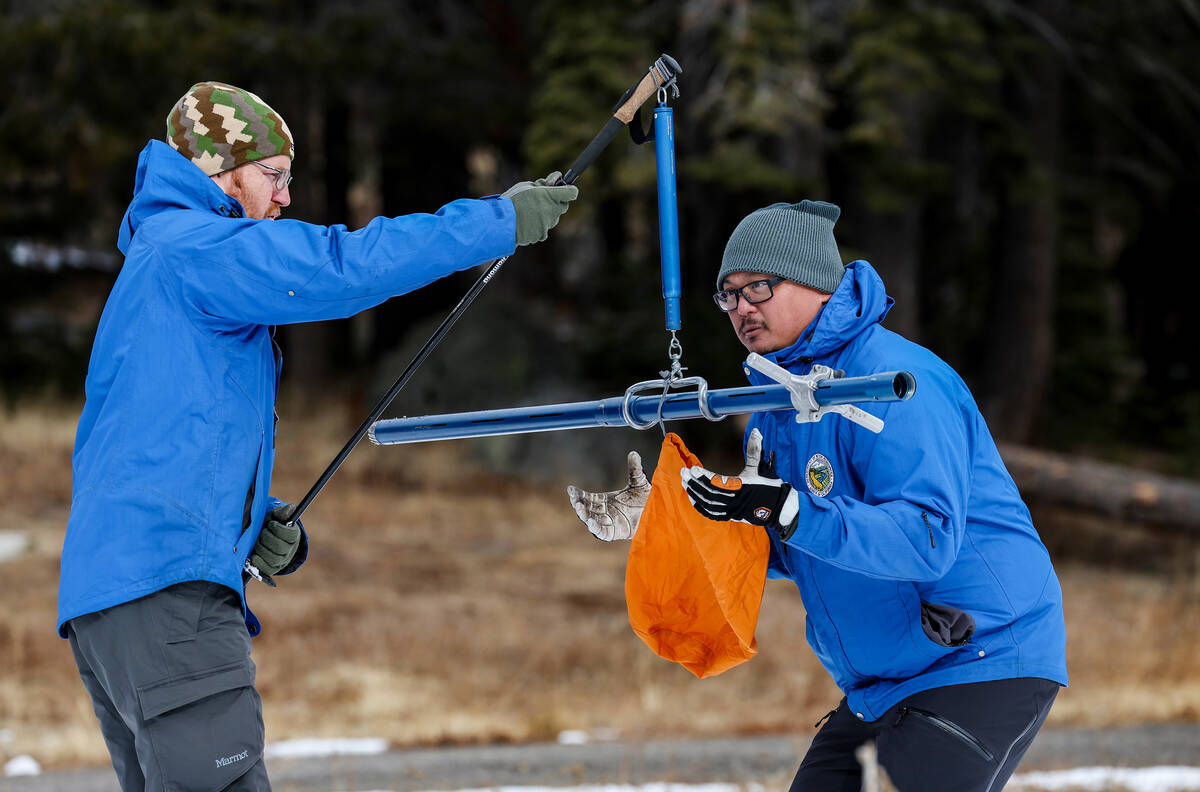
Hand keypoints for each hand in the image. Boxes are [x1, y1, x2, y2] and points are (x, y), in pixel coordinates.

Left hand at [248, 503, 301, 576]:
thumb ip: (283, 512)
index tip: (271, 523)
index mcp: (294, 535)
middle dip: (267, 538)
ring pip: (272, 558)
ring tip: (257, 541)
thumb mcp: (276, 516)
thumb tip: (292, 508)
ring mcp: (282, 560)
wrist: (266, 537)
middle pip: (279, 547)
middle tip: (262, 532)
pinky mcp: (272, 568)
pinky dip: (259, 562)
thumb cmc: (272, 524)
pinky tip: (254, 555)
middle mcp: (290, 549)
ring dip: (261, 548)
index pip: (290, 534)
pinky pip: (267, 568)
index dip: (278, 529)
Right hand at [502, 171, 578, 245]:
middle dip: (554, 203)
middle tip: (540, 200)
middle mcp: (553, 210)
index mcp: (550, 195)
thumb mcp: (527, 185)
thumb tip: (553, 182)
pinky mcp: (542, 234)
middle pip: (562, 206)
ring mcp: (548, 224)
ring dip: (545, 214)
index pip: (572, 192)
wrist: (501, 222)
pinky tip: (526, 222)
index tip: (563, 189)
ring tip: (529, 212)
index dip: (568, 190)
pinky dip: (538, 225)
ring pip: (552, 218)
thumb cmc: (512, 201)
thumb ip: (543, 184)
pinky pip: (544, 228)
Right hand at [567, 451, 650, 540]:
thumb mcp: (639, 483)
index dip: (578, 494)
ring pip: (591, 521)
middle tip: (574, 499)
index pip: (588, 498)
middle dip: (578, 504)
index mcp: (606, 500)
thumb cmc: (647, 499)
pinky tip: (590, 522)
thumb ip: (634, 470)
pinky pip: (602, 533)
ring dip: (584, 516)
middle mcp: (605, 512)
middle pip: (586, 509)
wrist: (659, 513)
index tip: (570, 489)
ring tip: (578, 508)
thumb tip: (633, 453)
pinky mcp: (616, 533)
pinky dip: (595, 529)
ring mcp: (609, 523)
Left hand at [680, 428, 799, 538]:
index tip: (693, 468)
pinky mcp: (731, 517)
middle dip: (695, 482)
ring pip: (708, 503)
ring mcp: (732, 510)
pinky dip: (700, 506)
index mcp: (742, 486)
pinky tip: (692, 497)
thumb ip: (754, 449)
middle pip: (709, 493)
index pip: (718, 482)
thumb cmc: (770, 486)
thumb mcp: (760, 467)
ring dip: (695, 492)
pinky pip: (711, 514)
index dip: (704, 476)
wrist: (780, 509)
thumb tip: (755, 431)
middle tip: (683, 472)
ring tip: (684, 481)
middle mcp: (736, 500)